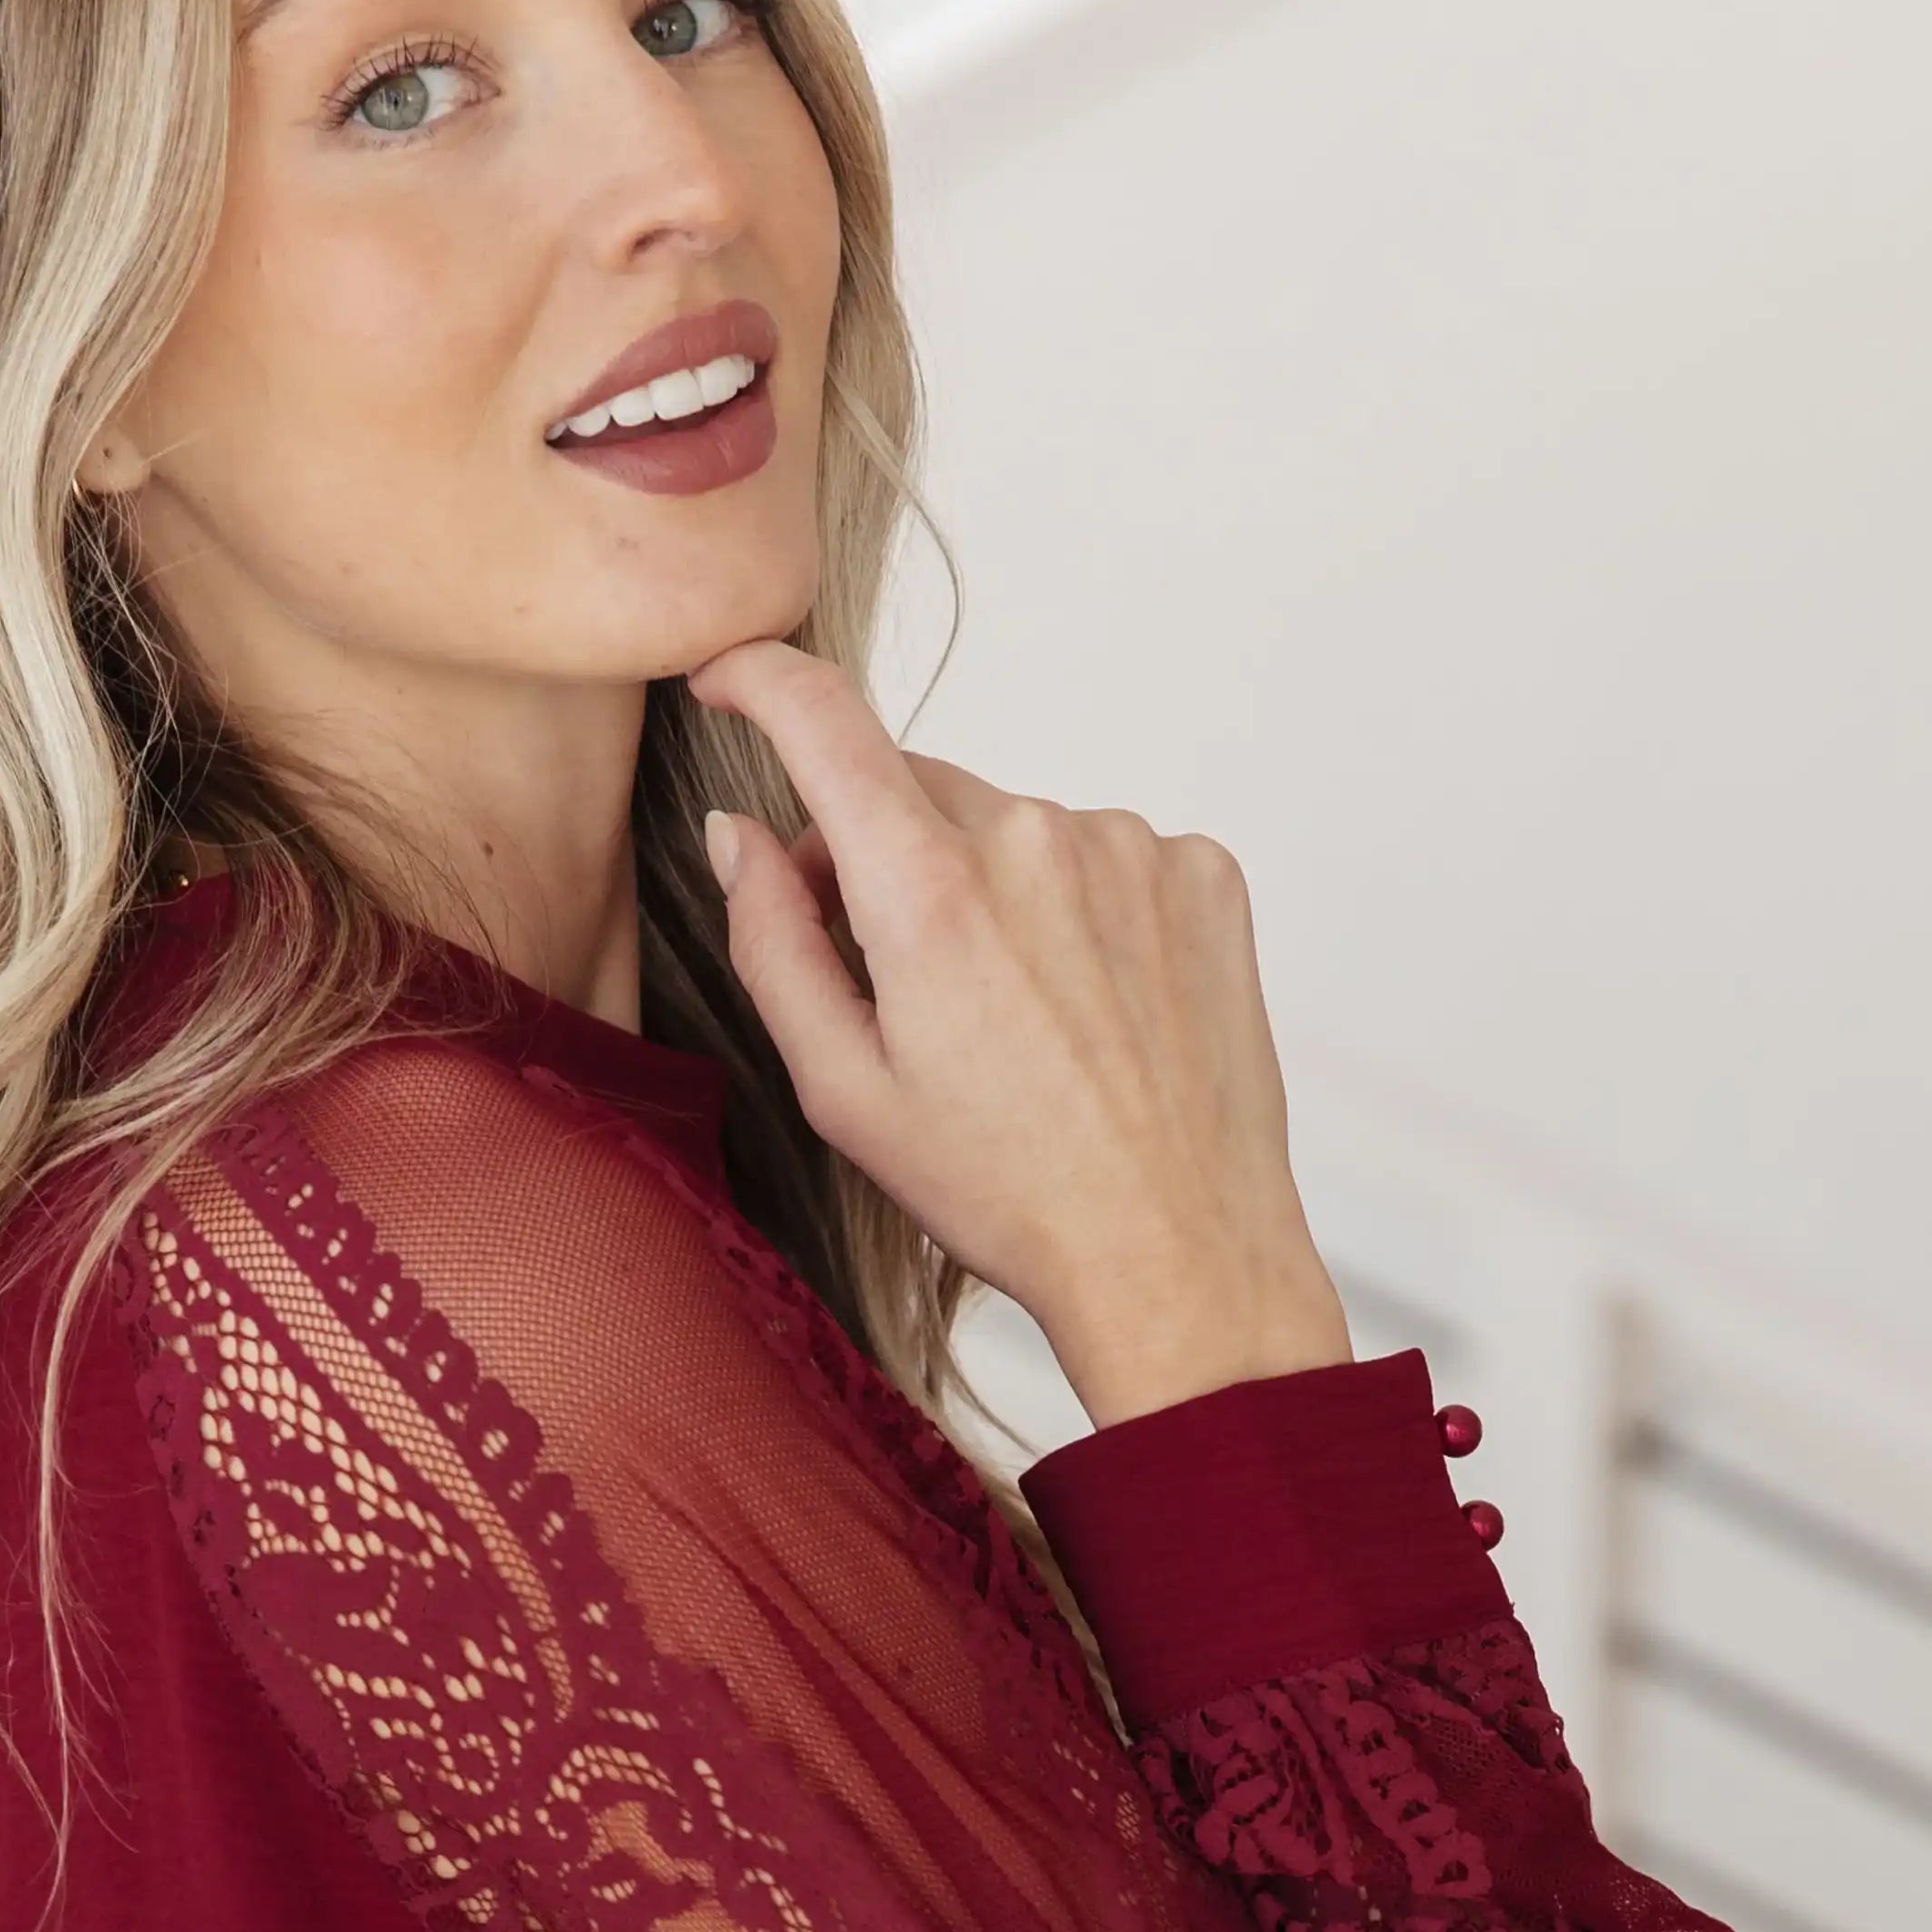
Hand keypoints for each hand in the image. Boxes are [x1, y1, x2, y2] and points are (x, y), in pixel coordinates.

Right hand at [683, 633, 1350, 1425]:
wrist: (1176, 1251)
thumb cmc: (1007, 1192)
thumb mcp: (843, 1092)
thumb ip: (772, 943)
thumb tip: (737, 832)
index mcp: (931, 895)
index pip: (823, 721)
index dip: (758, 680)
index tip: (729, 684)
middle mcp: (1036, 840)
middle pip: (917, 793)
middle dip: (885, 861)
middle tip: (905, 991)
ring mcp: (1132, 848)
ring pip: (1013, 828)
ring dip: (991, 890)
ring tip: (1018, 1021)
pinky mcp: (1202, 871)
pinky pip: (1102, 854)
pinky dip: (1076, 909)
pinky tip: (1088, 1008)